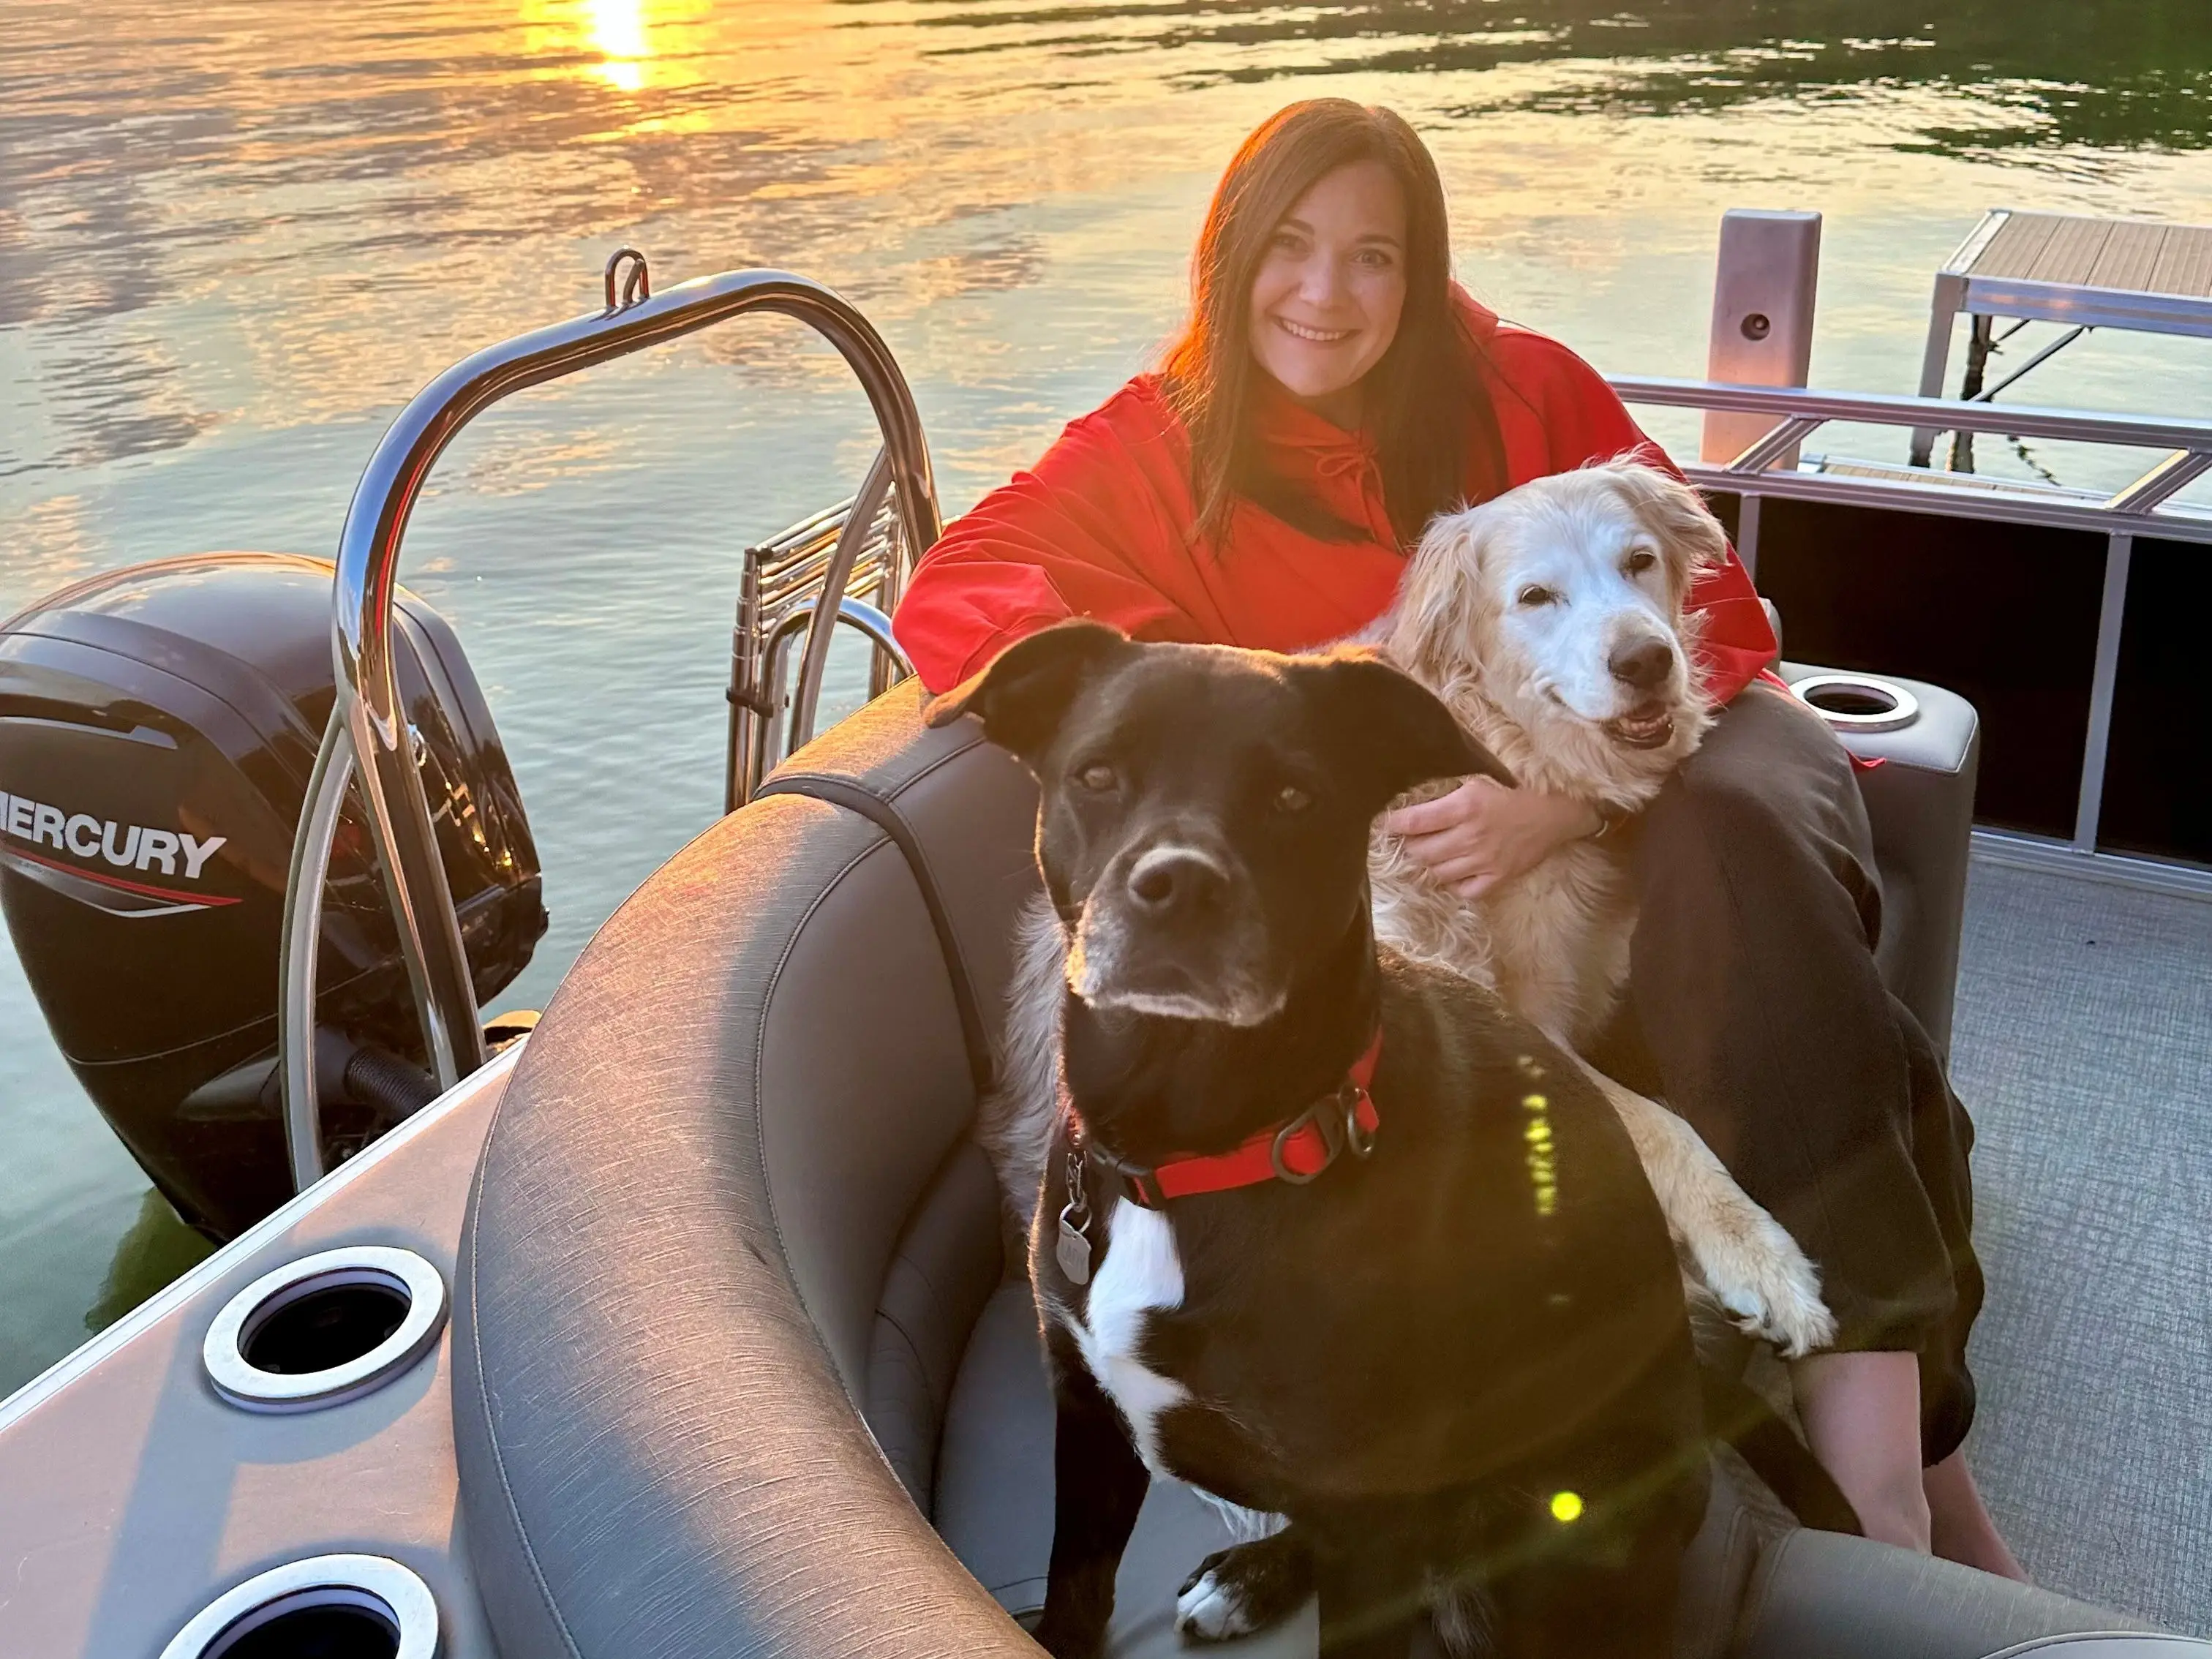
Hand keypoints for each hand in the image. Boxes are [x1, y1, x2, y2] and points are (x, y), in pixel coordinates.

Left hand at [1379, 778, 1600, 899]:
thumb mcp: (1479, 782)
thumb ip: (1448, 797)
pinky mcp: (1498, 878)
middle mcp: (1471, 836)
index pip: (1414, 822)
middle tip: (1409, 841)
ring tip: (1431, 854)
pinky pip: (1464, 890)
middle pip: (1421, 852)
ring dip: (1430, 864)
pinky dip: (1454, 883)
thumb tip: (1414, 807)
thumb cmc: (1516, 791)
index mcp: (1465, 806)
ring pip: (1438, 872)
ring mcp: (1484, 861)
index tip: (1385, 825)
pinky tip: (1455, 872)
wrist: (1557, 811)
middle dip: (1409, 847)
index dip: (1394, 825)